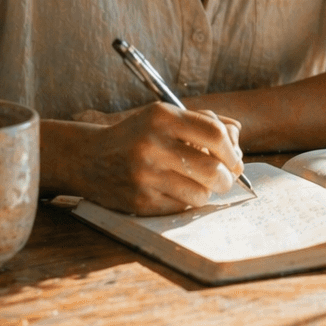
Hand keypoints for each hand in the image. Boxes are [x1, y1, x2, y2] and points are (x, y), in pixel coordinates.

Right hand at [52, 103, 243, 215]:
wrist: (88, 158)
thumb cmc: (137, 136)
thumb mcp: (164, 116)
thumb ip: (203, 122)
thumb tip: (237, 142)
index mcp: (162, 117)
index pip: (215, 133)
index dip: (231, 151)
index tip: (234, 160)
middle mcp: (152, 144)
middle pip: (213, 169)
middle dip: (226, 178)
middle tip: (224, 179)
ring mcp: (145, 175)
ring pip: (200, 194)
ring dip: (206, 192)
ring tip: (197, 185)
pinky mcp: (140, 201)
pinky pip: (181, 208)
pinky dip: (185, 202)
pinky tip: (175, 192)